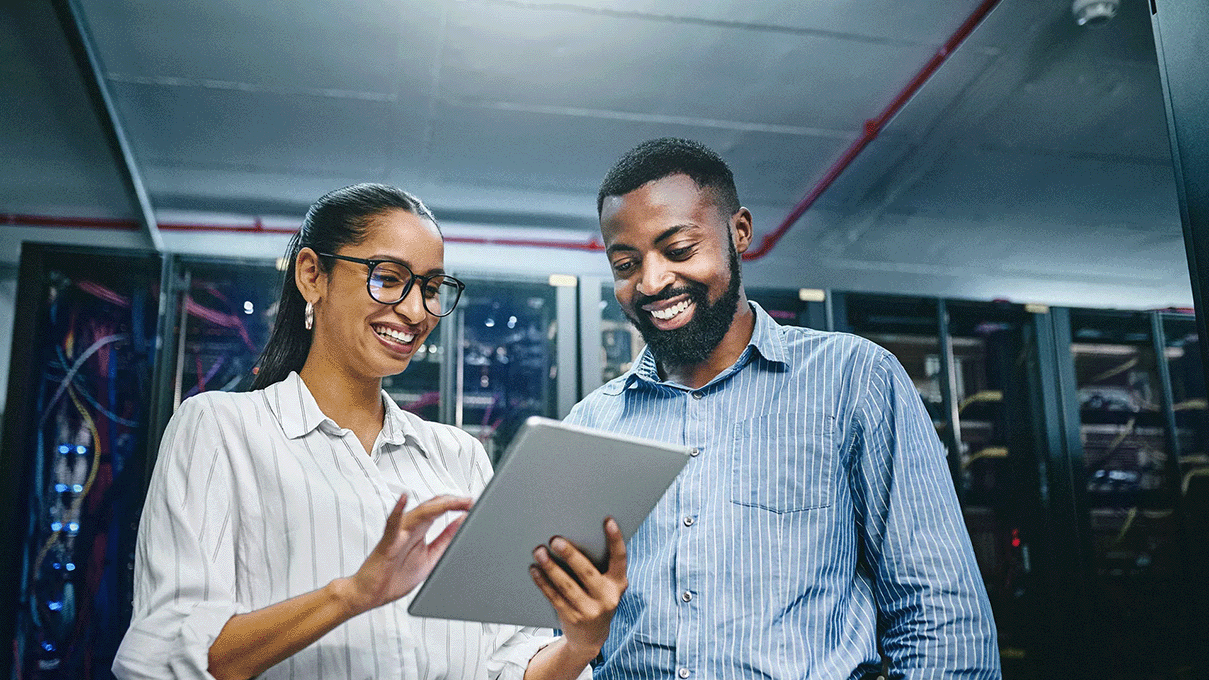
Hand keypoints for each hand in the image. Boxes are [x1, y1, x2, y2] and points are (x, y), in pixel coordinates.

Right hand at [344, 493, 470, 614]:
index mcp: (419, 531)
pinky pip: (391, 525)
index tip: (474, 503)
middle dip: (452, 502)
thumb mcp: (430, 558)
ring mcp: (397, 534)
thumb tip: (462, 522)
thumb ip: (445, 540)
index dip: (457, 504)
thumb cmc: (394, 577)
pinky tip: (404, 500)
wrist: (369, 594)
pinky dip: (397, 511)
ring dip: (438, 505)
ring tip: (454, 500)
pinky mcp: (386, 543)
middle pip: (432, 507)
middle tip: (470, 501)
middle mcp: (408, 528)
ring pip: (418, 513)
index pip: (439, 509)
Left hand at [529, 518, 627, 659]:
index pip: (620, 558)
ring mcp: (590, 611)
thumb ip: (599, 567)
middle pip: (587, 573)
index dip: (616, 539)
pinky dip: (543, 582)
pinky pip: (554, 597)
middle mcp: (607, 598)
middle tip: (556, 540)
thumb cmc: (597, 600)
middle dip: (571, 555)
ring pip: (567, 586)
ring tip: (539, 552)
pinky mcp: (572, 618)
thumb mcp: (606, 586)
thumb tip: (573, 538)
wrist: (591, 638)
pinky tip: (535, 570)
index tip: (608, 521)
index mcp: (618, 584)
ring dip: (551, 567)